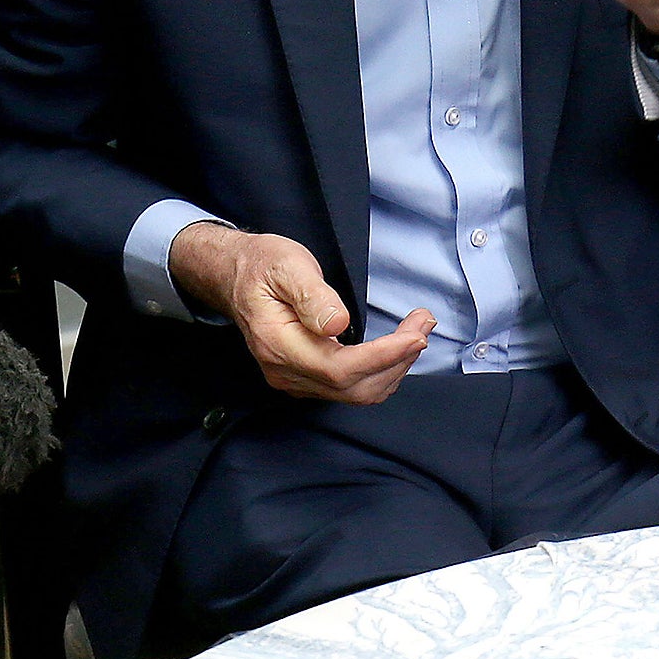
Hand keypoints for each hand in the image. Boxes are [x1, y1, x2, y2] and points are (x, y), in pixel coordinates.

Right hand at [169, 221, 432, 403]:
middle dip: (398, 360)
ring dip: (394, 367)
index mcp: (277, 344)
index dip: (383, 357)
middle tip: (425, 323)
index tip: (416, 334)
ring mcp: (293, 379)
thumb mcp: (288, 266)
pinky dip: (381, 371)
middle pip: (353, 387)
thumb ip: (313, 297)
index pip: (339, 369)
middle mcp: (284, 371)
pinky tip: (397, 346)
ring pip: (355, 393)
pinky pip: (349, 388)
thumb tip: (338, 325)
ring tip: (418, 330)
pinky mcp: (304, 377)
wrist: (233, 275)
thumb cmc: (262, 265)